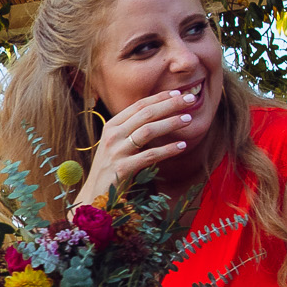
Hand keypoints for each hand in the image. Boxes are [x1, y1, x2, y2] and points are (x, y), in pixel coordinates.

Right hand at [76, 89, 199, 208]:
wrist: (95, 193)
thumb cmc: (111, 167)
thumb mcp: (117, 143)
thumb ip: (131, 128)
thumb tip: (158, 111)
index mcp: (111, 126)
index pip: (138, 105)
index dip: (160, 97)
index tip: (178, 93)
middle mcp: (112, 136)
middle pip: (145, 114)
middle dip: (170, 105)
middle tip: (190, 100)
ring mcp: (116, 152)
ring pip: (147, 131)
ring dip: (170, 123)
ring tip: (188, 120)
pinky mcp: (122, 169)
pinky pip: (150, 156)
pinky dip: (168, 149)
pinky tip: (182, 146)